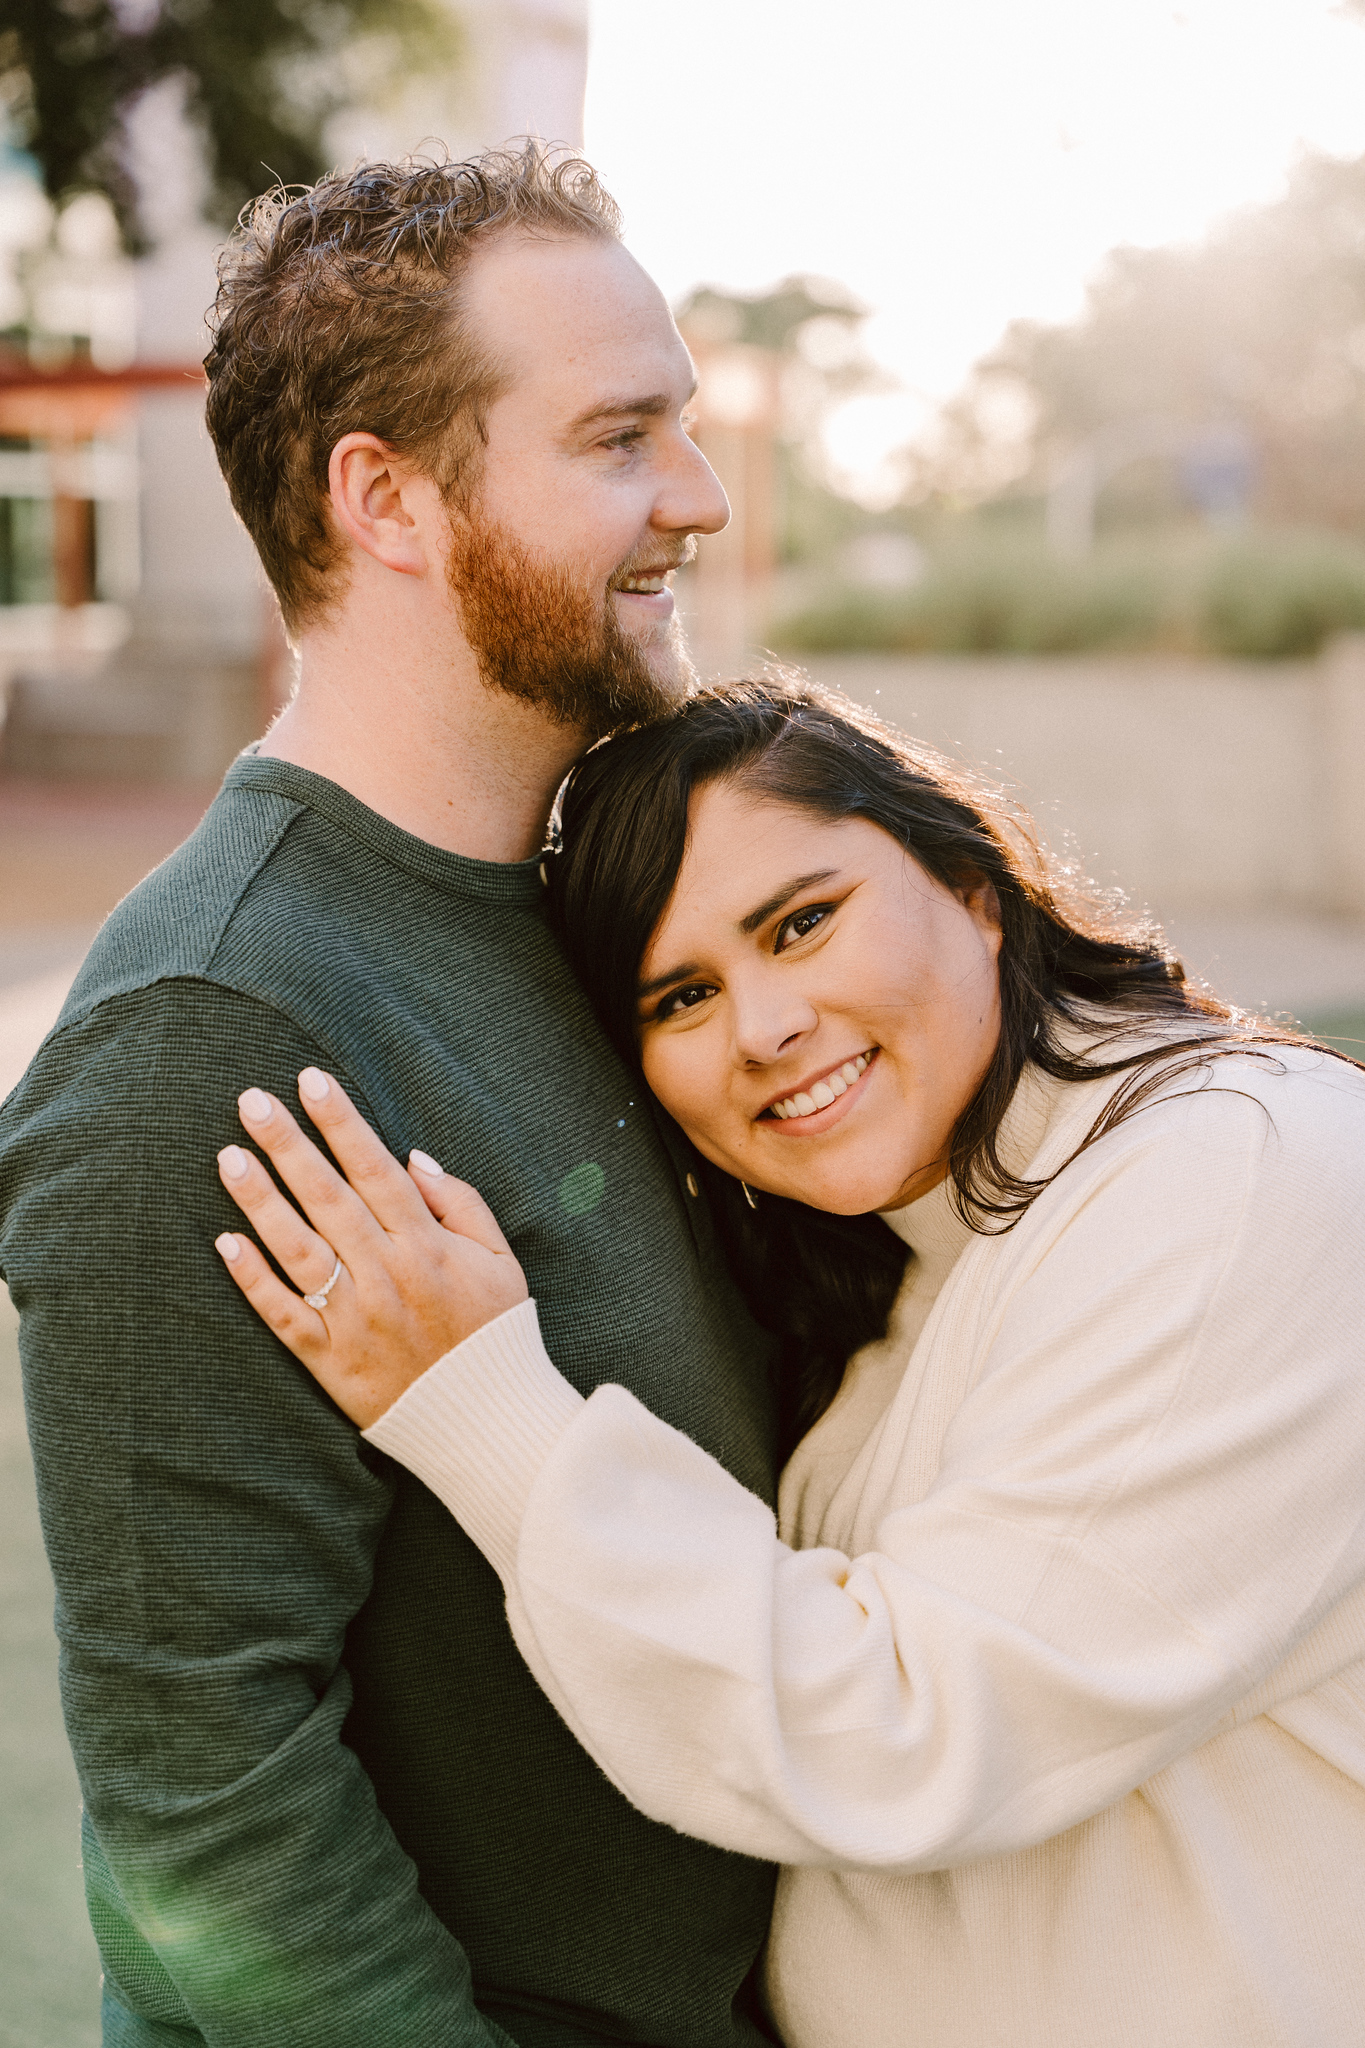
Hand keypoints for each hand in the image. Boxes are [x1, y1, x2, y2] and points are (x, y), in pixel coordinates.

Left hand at [214, 1067, 527, 1427]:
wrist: (484, 1419)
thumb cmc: (493, 1331)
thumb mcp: (501, 1260)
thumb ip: (462, 1203)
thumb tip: (412, 1157)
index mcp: (426, 1245)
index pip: (375, 1169)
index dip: (341, 1122)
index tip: (310, 1081)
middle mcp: (385, 1274)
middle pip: (327, 1196)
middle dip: (288, 1143)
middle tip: (250, 1100)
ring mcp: (353, 1316)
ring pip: (297, 1247)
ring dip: (260, 1200)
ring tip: (228, 1155)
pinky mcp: (328, 1357)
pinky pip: (282, 1313)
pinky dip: (253, 1278)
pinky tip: (226, 1241)